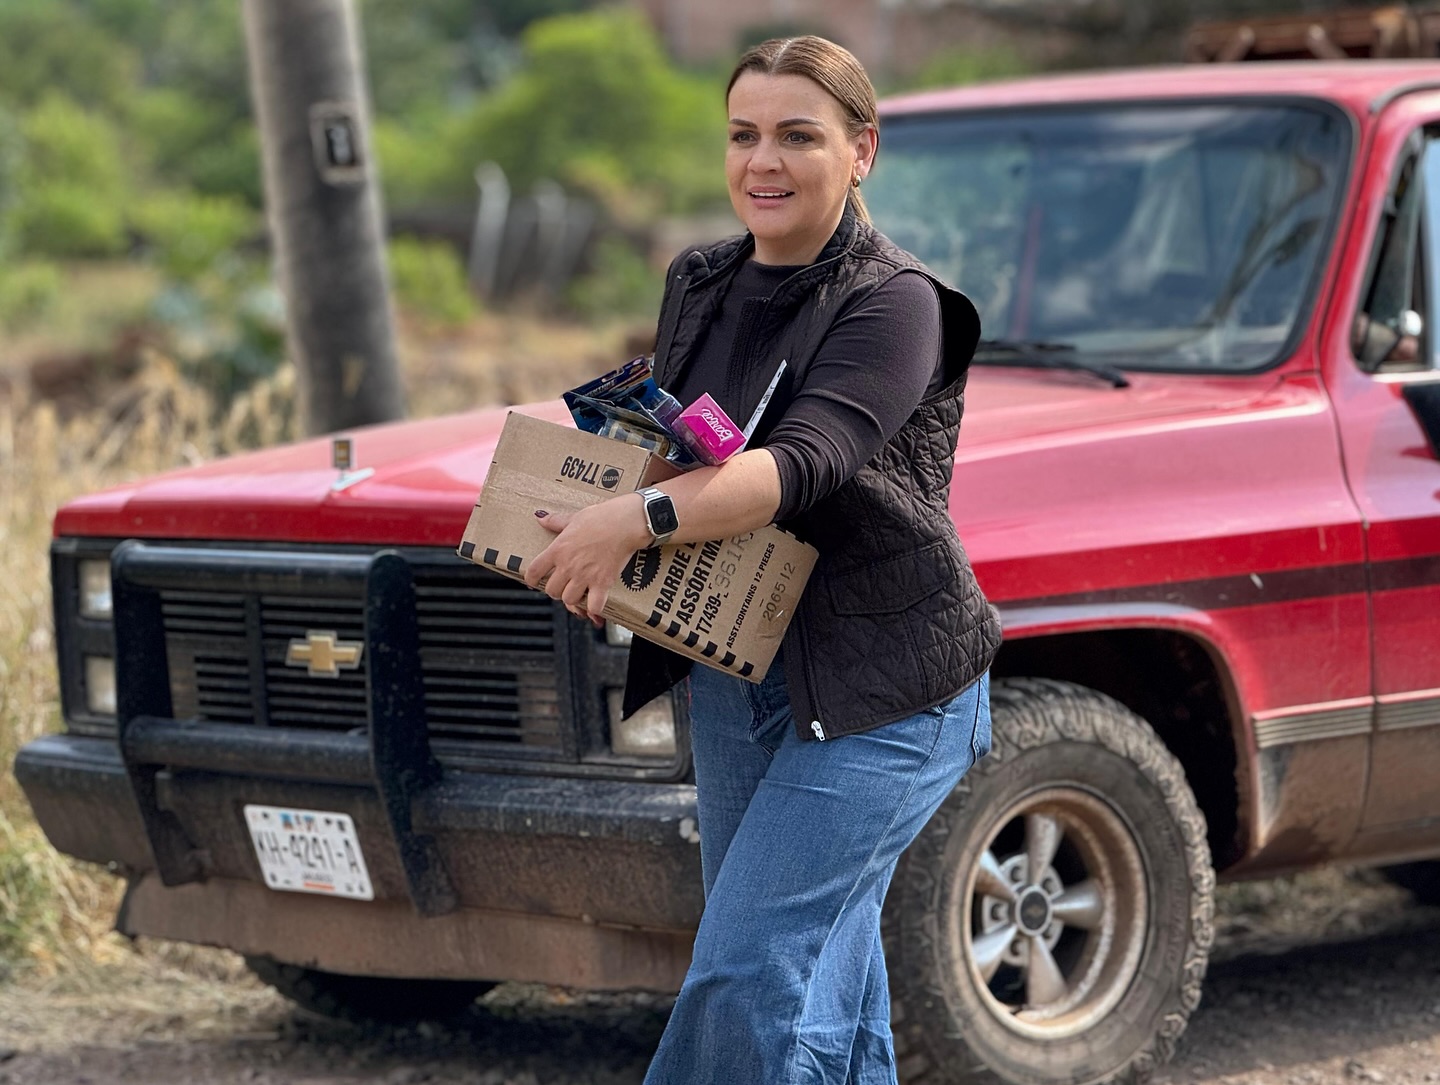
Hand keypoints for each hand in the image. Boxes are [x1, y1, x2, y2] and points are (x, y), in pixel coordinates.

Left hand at [524, 495, 649, 624]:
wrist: (626, 523)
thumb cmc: (602, 518)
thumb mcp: (575, 517)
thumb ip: (556, 521)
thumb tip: (541, 518)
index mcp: (558, 549)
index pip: (534, 570)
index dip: (532, 580)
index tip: (534, 582)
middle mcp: (568, 565)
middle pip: (552, 590)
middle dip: (557, 590)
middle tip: (564, 586)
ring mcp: (585, 576)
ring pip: (569, 600)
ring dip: (574, 599)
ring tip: (580, 592)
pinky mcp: (602, 583)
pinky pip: (593, 606)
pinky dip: (594, 608)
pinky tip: (596, 602)